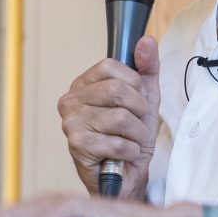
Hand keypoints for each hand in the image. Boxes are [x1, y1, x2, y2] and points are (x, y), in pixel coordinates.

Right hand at [57, 36, 160, 195]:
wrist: (126, 175)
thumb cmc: (131, 136)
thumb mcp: (145, 97)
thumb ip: (147, 68)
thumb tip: (146, 41)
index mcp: (83, 84)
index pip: (110, 66)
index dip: (134, 84)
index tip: (138, 101)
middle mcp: (70, 100)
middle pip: (116, 90)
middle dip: (139, 111)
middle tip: (138, 125)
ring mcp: (71, 123)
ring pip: (120, 118)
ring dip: (138, 134)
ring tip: (132, 141)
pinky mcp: (76, 146)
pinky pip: (117, 142)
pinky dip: (130, 151)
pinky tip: (124, 155)